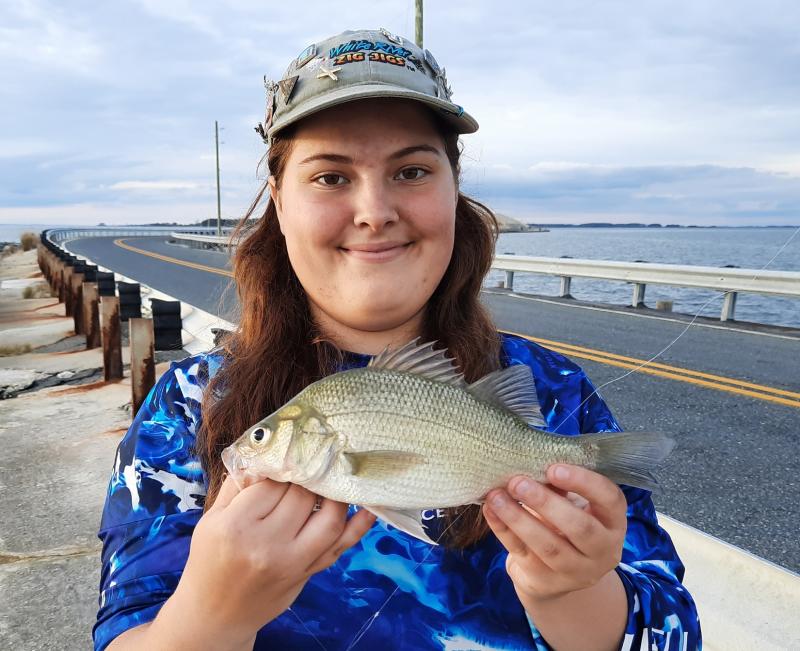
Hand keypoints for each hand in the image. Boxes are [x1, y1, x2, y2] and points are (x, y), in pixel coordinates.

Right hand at [176, 475, 375, 642]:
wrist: (215, 615)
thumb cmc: (210, 561)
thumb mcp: (212, 520)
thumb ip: (238, 486)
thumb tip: (266, 453)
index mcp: (235, 527)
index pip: (271, 483)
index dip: (282, 466)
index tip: (287, 457)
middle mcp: (266, 546)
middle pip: (302, 496)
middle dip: (308, 477)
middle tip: (310, 464)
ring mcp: (291, 563)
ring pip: (329, 518)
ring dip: (336, 494)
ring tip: (332, 479)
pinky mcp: (308, 574)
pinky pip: (341, 547)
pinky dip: (359, 526)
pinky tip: (369, 506)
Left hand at [483, 464, 626, 603]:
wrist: (555, 573)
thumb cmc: (565, 522)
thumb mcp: (573, 504)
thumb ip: (561, 487)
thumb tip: (532, 463)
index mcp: (613, 522)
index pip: (610, 499)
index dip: (583, 482)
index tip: (553, 468)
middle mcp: (602, 550)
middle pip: (580, 528)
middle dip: (546, 503)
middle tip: (517, 482)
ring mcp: (576, 571)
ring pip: (548, 546)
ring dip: (519, 518)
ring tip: (496, 496)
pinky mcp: (545, 581)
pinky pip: (521, 552)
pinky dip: (503, 529)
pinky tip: (490, 509)